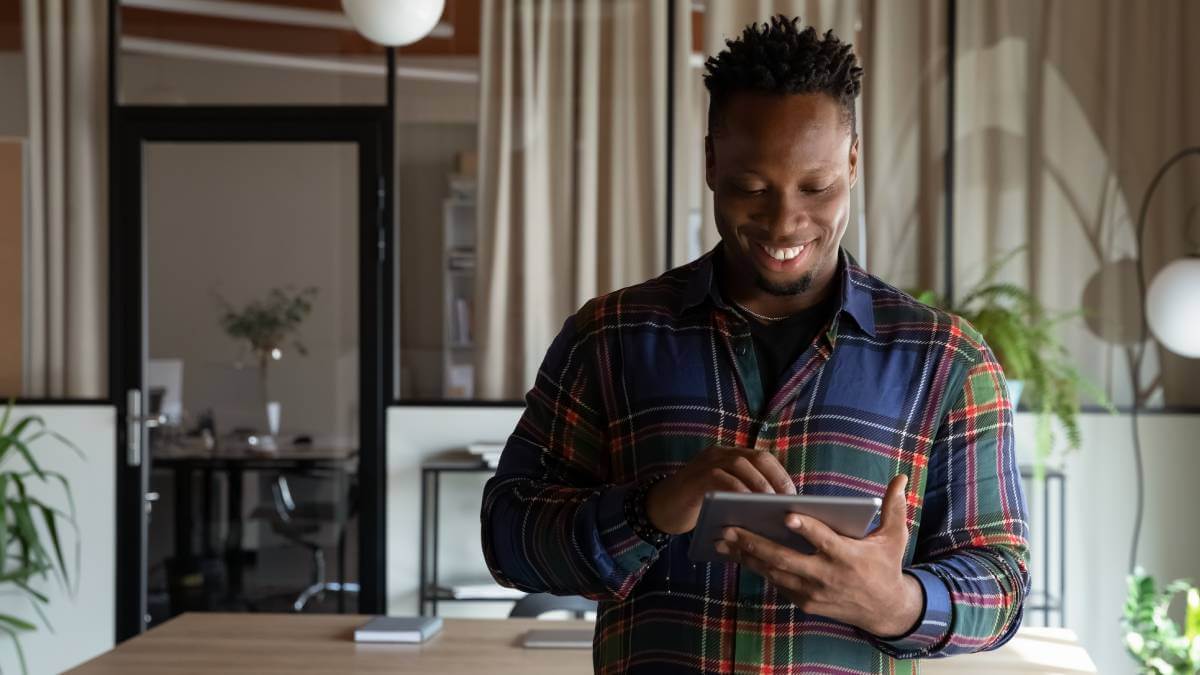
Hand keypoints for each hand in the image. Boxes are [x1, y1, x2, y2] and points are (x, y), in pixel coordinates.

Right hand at [645, 445, 795, 534]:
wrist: (660, 509)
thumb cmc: (698, 507)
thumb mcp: (725, 497)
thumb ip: (745, 495)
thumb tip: (777, 510)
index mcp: (730, 456)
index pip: (763, 458)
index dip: (780, 474)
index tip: (794, 496)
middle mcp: (720, 454)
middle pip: (756, 458)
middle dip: (775, 478)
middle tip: (787, 501)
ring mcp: (706, 462)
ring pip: (740, 465)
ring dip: (759, 485)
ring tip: (771, 506)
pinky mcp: (695, 477)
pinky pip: (720, 478)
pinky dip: (737, 491)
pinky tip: (747, 507)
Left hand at [715, 474, 923, 637]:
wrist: (885, 611)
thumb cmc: (886, 565)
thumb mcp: (895, 538)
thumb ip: (894, 507)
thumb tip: (901, 477)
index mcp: (848, 556)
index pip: (825, 540)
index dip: (807, 528)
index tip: (787, 514)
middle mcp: (827, 576)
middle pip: (786, 558)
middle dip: (755, 543)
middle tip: (730, 526)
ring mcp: (812, 592)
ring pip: (774, 572)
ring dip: (747, 556)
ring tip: (722, 538)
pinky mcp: (804, 602)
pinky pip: (775, 583)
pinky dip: (756, 568)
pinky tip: (736, 554)